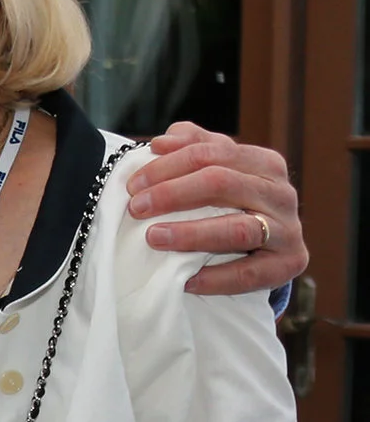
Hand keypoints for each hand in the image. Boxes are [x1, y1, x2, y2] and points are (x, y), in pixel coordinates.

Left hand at [130, 124, 306, 295]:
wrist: (268, 247)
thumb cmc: (232, 203)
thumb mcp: (216, 169)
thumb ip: (192, 147)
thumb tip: (162, 141)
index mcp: (265, 163)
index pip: (212, 154)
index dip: (167, 166)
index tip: (133, 185)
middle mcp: (281, 193)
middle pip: (224, 184)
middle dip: (173, 194)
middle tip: (136, 208)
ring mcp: (289, 229)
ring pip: (240, 229)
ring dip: (192, 234)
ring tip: (155, 237)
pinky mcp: (289, 263)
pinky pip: (251, 273)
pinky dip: (216, 278)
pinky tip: (186, 280)